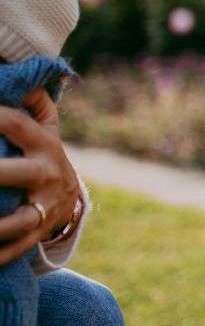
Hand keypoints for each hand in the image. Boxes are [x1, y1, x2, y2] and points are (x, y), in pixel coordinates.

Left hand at [0, 91, 80, 264]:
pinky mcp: (35, 233)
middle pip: (20, 173)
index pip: (17, 124)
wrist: (68, 201)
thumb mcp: (46, 129)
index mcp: (45, 145)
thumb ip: (36, 102)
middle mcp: (46, 175)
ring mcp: (42, 207)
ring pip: (18, 220)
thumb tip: (28, 77)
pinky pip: (16, 248)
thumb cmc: (43, 156)